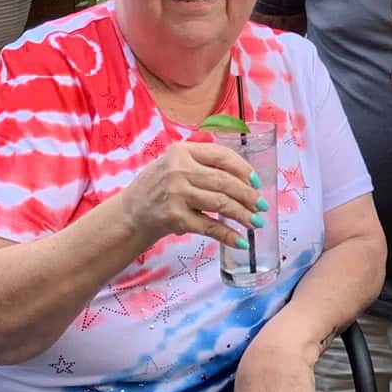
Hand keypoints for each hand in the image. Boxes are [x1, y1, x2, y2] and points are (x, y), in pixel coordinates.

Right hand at [118, 140, 265, 253]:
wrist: (129, 214)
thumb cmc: (157, 187)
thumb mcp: (174, 164)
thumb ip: (203, 163)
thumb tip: (246, 178)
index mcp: (182, 151)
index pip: (222, 156)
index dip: (243, 169)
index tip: (257, 181)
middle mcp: (179, 170)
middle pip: (225, 182)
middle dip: (248, 195)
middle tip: (262, 206)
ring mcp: (176, 194)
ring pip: (221, 203)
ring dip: (243, 215)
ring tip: (256, 222)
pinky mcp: (175, 218)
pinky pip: (210, 227)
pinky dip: (228, 235)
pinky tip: (240, 240)